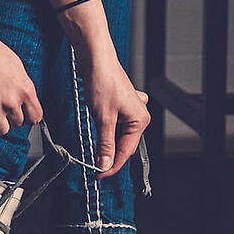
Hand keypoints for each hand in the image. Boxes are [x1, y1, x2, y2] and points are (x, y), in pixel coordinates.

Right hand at [0, 0, 42, 139]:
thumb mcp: (15, 64)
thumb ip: (20, 85)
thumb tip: (23, 99)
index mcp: (24, 87)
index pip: (35, 117)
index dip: (28, 117)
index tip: (23, 116)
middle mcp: (10, 99)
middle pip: (17, 124)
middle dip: (9, 117)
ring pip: (1, 131)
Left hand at [46, 0, 148, 177]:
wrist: (95, 58)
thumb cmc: (103, 81)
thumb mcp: (103, 118)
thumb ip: (105, 144)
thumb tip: (105, 164)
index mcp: (140, 120)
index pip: (126, 152)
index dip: (111, 166)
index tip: (98, 175)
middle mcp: (139, 115)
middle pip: (124, 145)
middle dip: (109, 155)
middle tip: (93, 166)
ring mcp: (130, 110)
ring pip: (118, 136)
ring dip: (106, 143)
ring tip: (94, 150)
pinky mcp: (119, 105)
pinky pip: (115, 125)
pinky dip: (106, 132)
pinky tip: (100, 131)